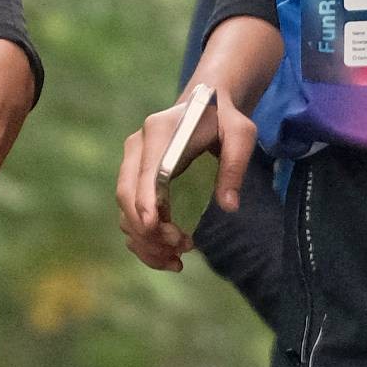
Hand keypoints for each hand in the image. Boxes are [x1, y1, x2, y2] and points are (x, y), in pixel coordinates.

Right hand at [115, 84, 260, 271]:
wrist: (206, 105)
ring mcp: (132, 164)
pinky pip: (130, 215)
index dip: (145, 203)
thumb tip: (228, 206)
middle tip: (182, 248)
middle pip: (127, 195)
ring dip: (145, 241)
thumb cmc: (224, 120)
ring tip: (177, 260)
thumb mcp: (241, 135)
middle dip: (148, 230)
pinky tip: (166, 257)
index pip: (145, 172)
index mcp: (160, 132)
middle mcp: (137, 147)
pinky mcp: (135, 180)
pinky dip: (143, 240)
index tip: (156, 229)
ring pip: (125, 211)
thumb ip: (236, 166)